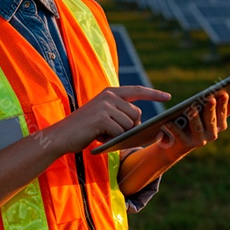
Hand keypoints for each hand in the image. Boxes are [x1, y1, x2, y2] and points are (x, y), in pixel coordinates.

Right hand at [52, 86, 170, 153]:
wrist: (61, 136)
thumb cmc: (84, 130)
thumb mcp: (104, 117)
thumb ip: (121, 114)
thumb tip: (141, 122)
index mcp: (110, 92)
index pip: (137, 90)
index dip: (153, 94)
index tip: (168, 96)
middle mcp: (109, 96)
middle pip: (136, 113)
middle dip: (129, 126)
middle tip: (110, 131)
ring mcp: (105, 106)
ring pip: (129, 124)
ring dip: (119, 134)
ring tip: (102, 134)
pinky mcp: (102, 118)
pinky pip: (120, 132)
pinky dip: (112, 139)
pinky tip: (99, 137)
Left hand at [158, 90, 229, 157]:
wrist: (177, 143)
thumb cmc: (198, 123)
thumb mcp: (212, 114)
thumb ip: (229, 106)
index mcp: (219, 125)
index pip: (223, 114)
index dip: (223, 104)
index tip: (223, 93)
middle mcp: (212, 134)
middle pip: (212, 121)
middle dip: (211, 110)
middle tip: (210, 98)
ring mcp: (199, 141)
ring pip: (198, 129)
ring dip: (195, 119)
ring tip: (191, 109)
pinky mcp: (185, 145)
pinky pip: (180, 136)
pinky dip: (174, 129)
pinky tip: (168, 121)